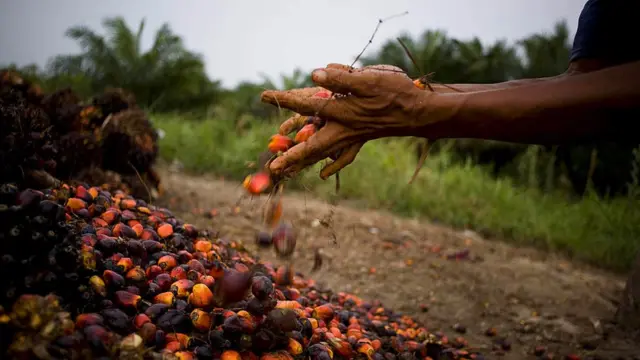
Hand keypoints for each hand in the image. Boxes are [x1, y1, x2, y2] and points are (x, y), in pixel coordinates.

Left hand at [260, 63, 428, 178]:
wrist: (419, 112)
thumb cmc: (396, 93)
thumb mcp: (368, 79)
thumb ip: (340, 78)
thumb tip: (314, 73)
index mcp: (342, 112)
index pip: (307, 103)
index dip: (285, 98)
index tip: (263, 96)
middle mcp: (343, 128)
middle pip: (311, 146)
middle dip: (291, 155)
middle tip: (273, 168)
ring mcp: (352, 137)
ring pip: (324, 154)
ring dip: (305, 162)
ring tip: (287, 171)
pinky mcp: (361, 139)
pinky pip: (344, 156)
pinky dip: (333, 165)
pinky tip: (324, 173)